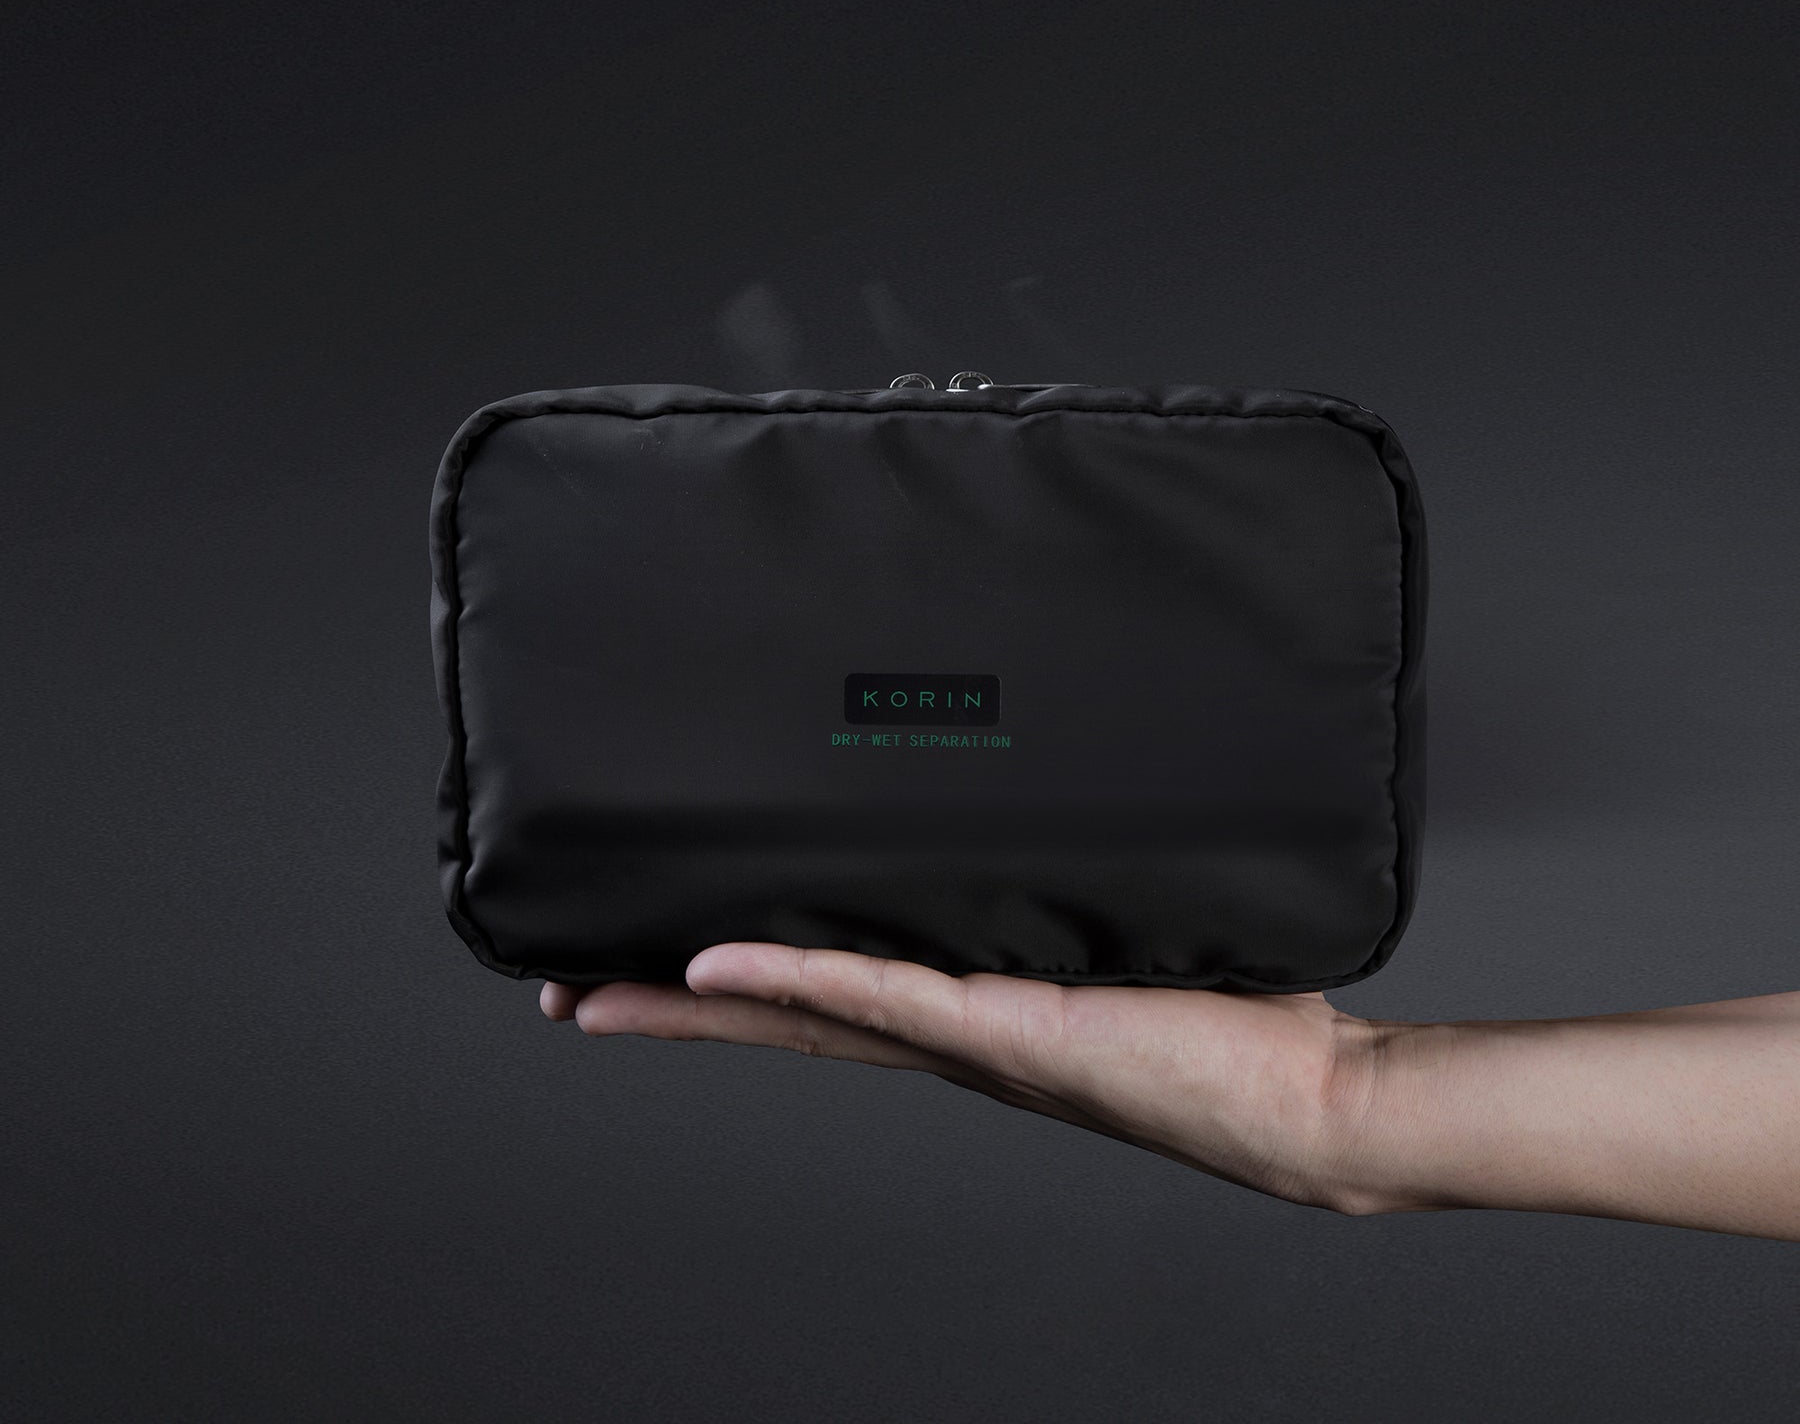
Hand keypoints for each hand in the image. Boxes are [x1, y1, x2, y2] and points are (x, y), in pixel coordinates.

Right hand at [541, 945, 1384, 1211]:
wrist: (1309, 1097)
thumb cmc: (1232, 1015)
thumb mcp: (1118, 927)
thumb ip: (1059, 880)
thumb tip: (1029, 787)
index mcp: (965, 1012)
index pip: (822, 997)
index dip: (728, 985)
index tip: (651, 955)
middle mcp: (949, 1033)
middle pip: (781, 1017)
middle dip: (671, 1005)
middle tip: (570, 983)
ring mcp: (967, 1036)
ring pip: (804, 1012)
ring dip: (697, 999)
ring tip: (603, 984)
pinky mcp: (1005, 1026)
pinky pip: (880, 993)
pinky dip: (796, 974)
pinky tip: (716, 958)